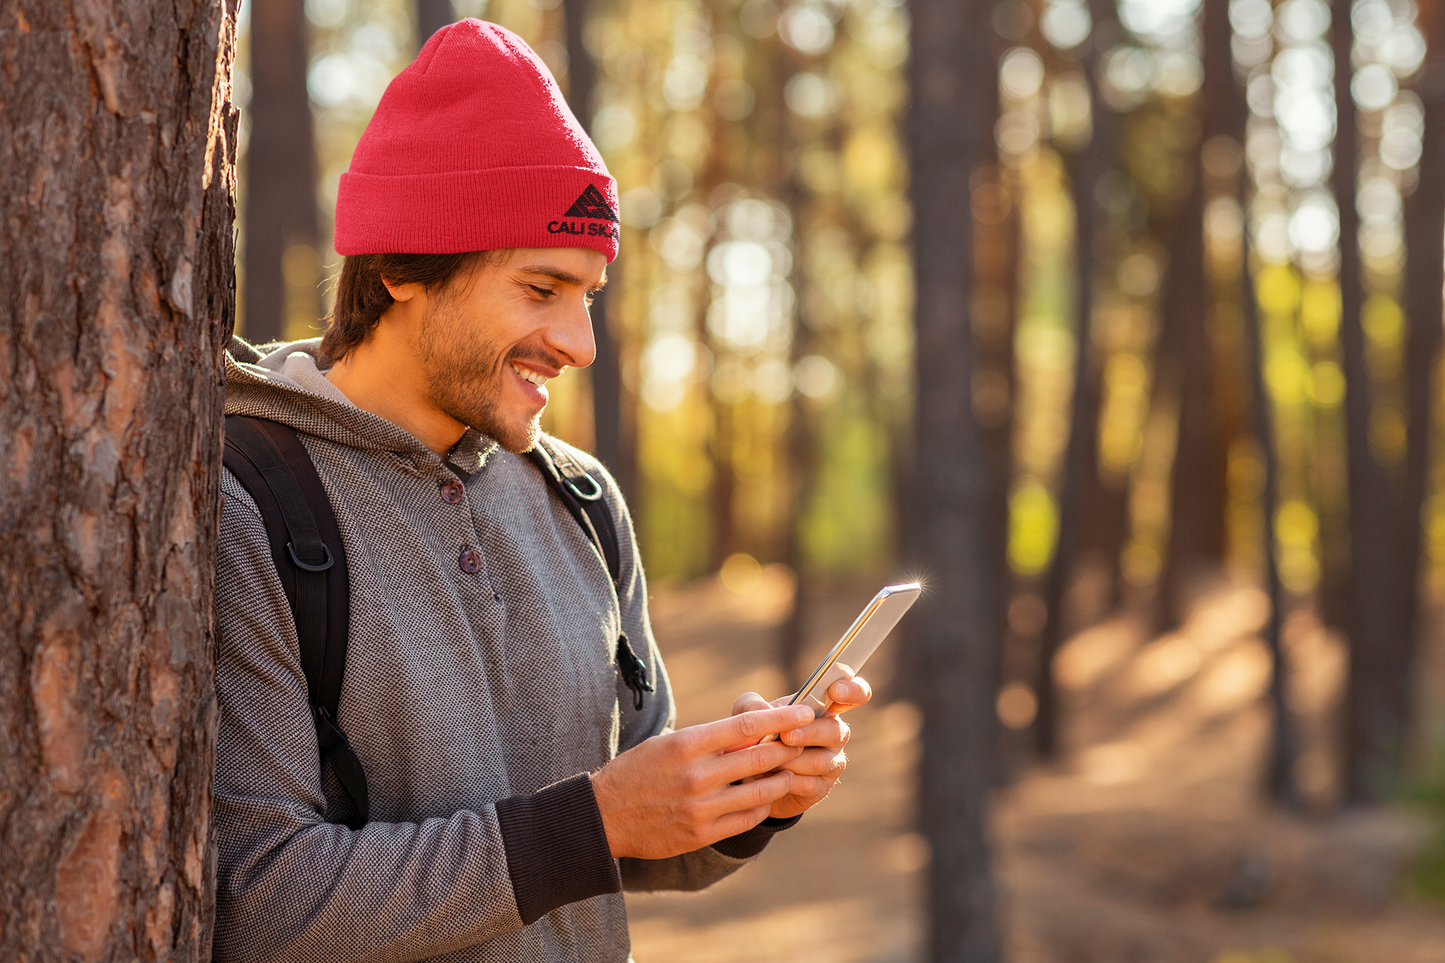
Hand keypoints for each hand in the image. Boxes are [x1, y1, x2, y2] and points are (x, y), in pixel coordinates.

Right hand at [590, 703, 814, 858]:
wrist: (604, 816)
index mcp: (687, 745)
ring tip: (788, 772)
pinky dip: (763, 806)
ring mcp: (700, 808)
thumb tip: (752, 733)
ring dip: (782, 780)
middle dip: (789, 749)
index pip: (746, 726)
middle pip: (760, 758)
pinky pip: (746, 819)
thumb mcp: (667, 743)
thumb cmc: (638, 771)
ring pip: (760, 792)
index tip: (803, 713)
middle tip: (804, 742)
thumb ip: (708, 740)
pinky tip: (766, 798)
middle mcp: (696, 776)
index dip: (781, 720)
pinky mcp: (701, 834)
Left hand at [731, 673, 871, 819]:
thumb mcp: (746, 714)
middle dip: (809, 733)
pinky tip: (769, 778)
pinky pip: (810, 784)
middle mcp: (834, 732)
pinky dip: (787, 781)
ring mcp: (831, 761)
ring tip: (768, 761)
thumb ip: (752, 705)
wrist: (748, 776)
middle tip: (785, 736)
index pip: (854, 693)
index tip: (836, 690)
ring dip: (792, 760)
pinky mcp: (821, 787)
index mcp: (823, 707)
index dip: (853, 690)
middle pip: (836, 730)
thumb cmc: (755, 734)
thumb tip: (765, 710)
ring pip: (821, 761)